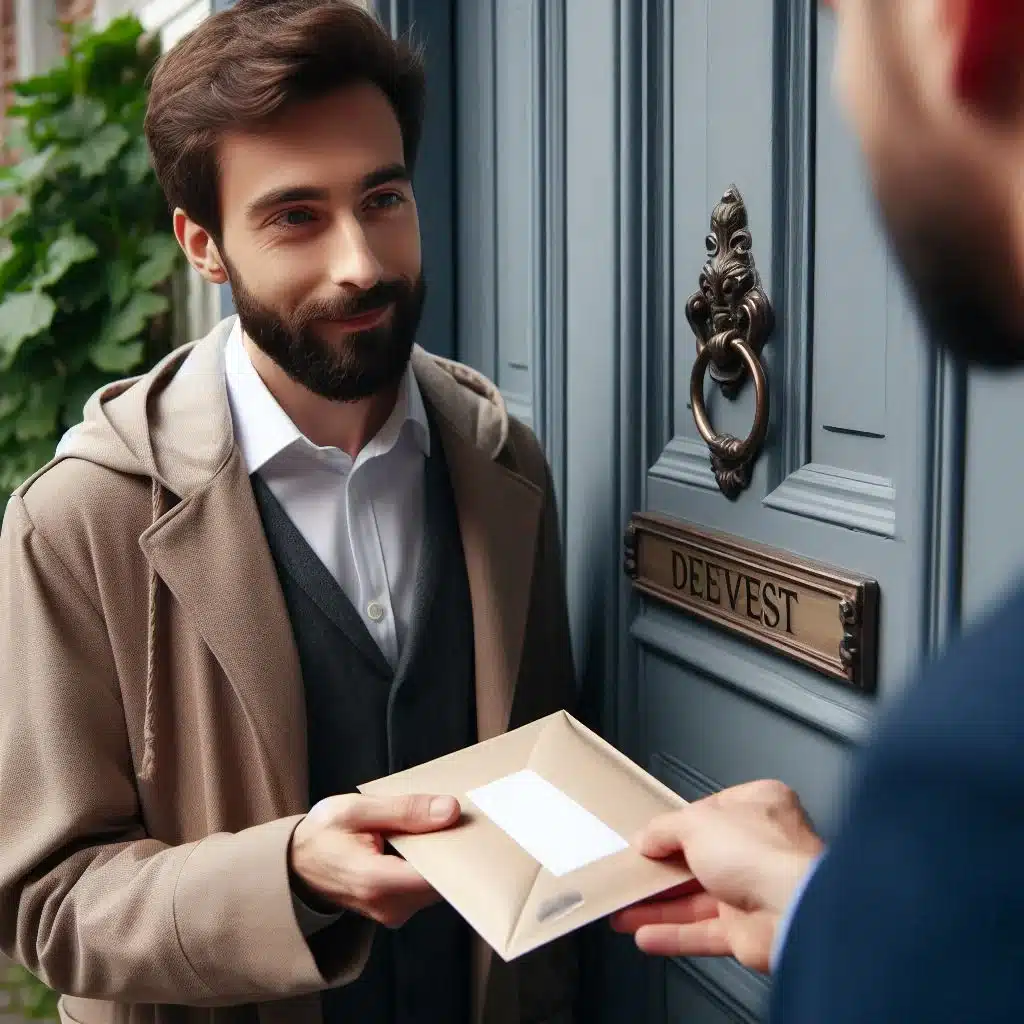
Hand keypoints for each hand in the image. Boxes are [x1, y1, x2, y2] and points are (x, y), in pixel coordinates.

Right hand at [289, 793, 460, 927]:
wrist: (294, 867)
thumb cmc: (322, 835)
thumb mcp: (356, 809)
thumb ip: (404, 810)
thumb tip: (449, 810)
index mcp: (376, 881)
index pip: (439, 874)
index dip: (460, 849)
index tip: (471, 824)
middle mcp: (389, 906)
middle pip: (444, 879)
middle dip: (452, 846)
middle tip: (452, 813)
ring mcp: (394, 912)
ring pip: (438, 884)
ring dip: (441, 855)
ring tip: (431, 823)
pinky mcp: (397, 910)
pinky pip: (426, 887)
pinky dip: (430, 864)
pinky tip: (420, 840)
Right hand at [610, 780, 822, 972]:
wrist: (795, 911)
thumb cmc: (763, 854)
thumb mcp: (696, 822)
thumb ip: (665, 829)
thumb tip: (646, 838)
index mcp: (758, 807)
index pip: (708, 812)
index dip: (676, 825)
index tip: (648, 836)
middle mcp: (760, 848)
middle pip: (699, 858)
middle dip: (662, 870)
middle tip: (632, 874)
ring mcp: (755, 891)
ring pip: (696, 899)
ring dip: (659, 906)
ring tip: (624, 909)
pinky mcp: (749, 932)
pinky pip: (703, 932)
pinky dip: (673, 934)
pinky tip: (645, 934)